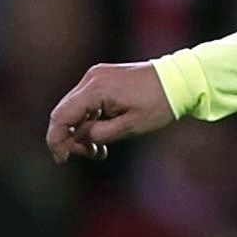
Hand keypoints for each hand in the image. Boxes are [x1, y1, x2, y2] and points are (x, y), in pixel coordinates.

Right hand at [45, 61, 174, 161]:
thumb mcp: (130, 127)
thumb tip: (76, 138)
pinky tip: (102, 135)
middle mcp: (91, 78)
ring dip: (82, 130)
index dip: (57, 140)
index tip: (62, 160)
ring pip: (75, 108)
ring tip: (100, 150)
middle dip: (71, 138)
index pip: (61, 116)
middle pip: (65, 112)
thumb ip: (98, 134)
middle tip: (91, 155)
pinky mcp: (103, 78)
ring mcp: (96, 76)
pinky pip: (87, 101)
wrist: (180, 80)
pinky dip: (90, 119)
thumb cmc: (159, 104)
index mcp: (96, 89)